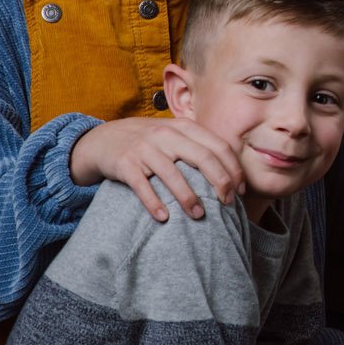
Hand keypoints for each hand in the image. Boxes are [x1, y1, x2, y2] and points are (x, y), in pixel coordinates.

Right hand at [69, 116, 243, 219]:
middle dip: (220, 182)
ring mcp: (144, 148)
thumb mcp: (174, 134)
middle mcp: (166, 134)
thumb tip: (231, 171)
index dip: (233, 168)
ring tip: (199, 215)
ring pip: (172, 174)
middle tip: (227, 203)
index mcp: (184, 127)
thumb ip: (198, 145)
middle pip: (202, 157)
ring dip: (188, 197)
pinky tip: (164, 217)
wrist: (103, 139)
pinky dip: (153, 202)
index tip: (241, 190)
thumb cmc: (148, 142)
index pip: (218, 146)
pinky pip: (141, 185)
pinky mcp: (125, 163)